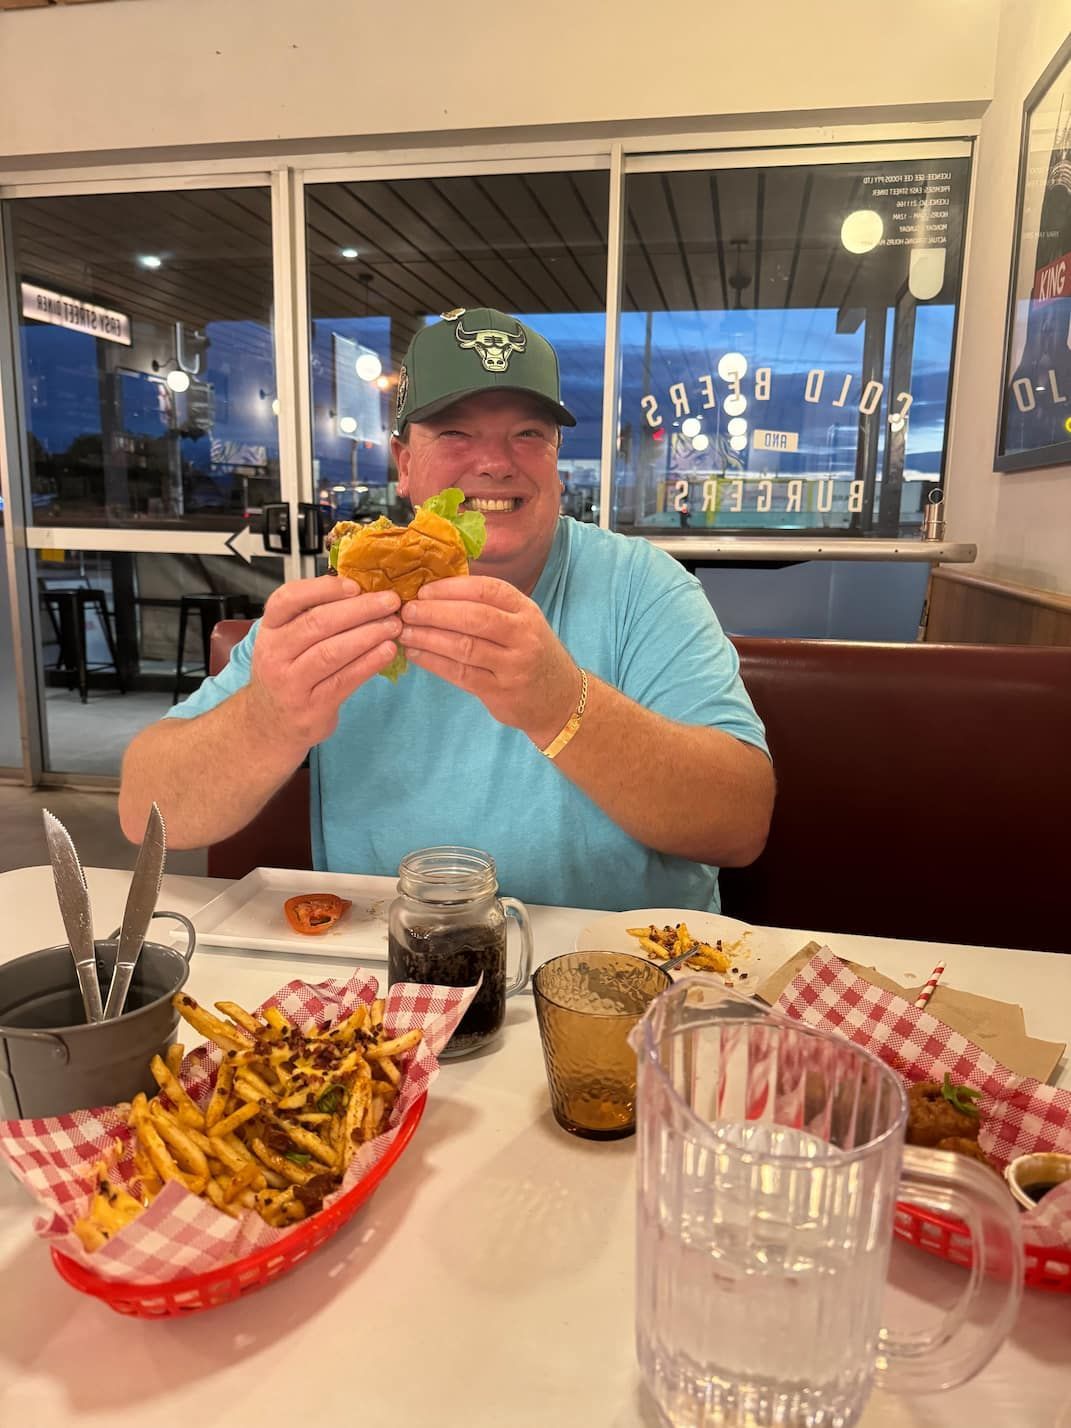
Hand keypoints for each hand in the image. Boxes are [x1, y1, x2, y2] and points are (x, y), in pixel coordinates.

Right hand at [246, 576, 401, 749]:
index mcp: (270, 629)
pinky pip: (344, 680)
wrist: (271, 725)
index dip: (323, 588)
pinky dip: (369, 663)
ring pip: (332, 652)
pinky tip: (388, 651)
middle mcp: (274, 653)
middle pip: (317, 623)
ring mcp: (290, 683)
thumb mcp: (288, 642)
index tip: (356, 584)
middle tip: (390, 602)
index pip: (288, 598)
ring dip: (368, 635)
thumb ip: (313, 617)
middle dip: (359, 609)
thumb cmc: (289, 673)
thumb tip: (361, 590)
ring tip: (394, 625)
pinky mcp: (311, 707)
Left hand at [398, 576, 580, 744]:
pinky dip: (434, 662)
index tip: (424, 590)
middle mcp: (523, 635)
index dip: (451, 588)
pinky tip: (416, 654)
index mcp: (526, 610)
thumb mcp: (522, 621)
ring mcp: (513, 665)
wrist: (559, 697)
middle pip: (474, 618)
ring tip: (405, 632)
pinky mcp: (501, 692)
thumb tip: (436, 590)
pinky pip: (461, 674)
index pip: (487, 590)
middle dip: (435, 612)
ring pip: (465, 647)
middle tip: (407, 610)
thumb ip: (489, 606)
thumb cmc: (531, 653)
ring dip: (429, 638)